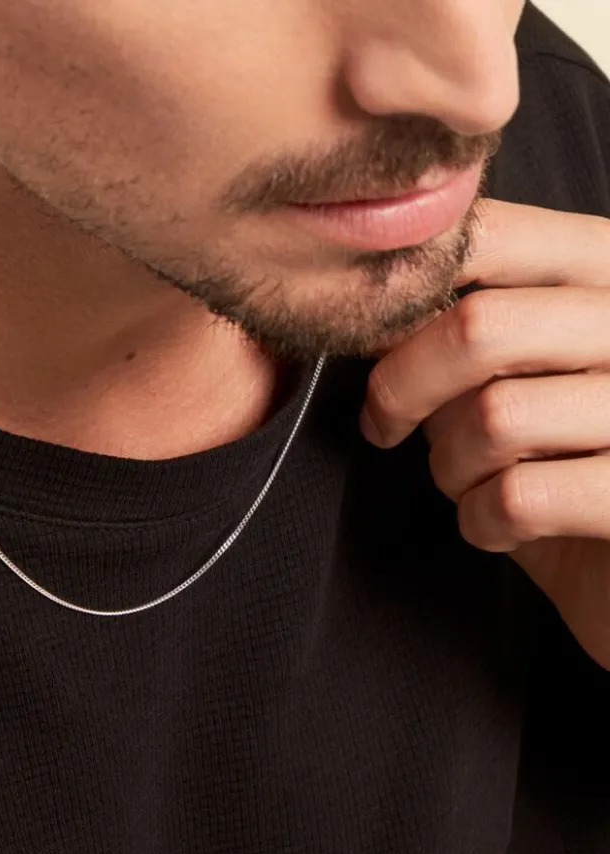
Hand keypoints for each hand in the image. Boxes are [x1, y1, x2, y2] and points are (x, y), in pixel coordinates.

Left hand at [360, 200, 609, 669]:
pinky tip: (497, 523)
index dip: (403, 290)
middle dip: (402, 387)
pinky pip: (520, 498)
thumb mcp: (523, 369)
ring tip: (467, 478)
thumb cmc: (565, 452)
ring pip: (494, 418)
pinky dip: (481, 520)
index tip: (366, 339)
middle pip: (479, 327)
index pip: (490, 235)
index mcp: (606, 272)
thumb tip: (363, 309)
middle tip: (383, 421)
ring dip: (449, 465)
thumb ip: (465, 327)